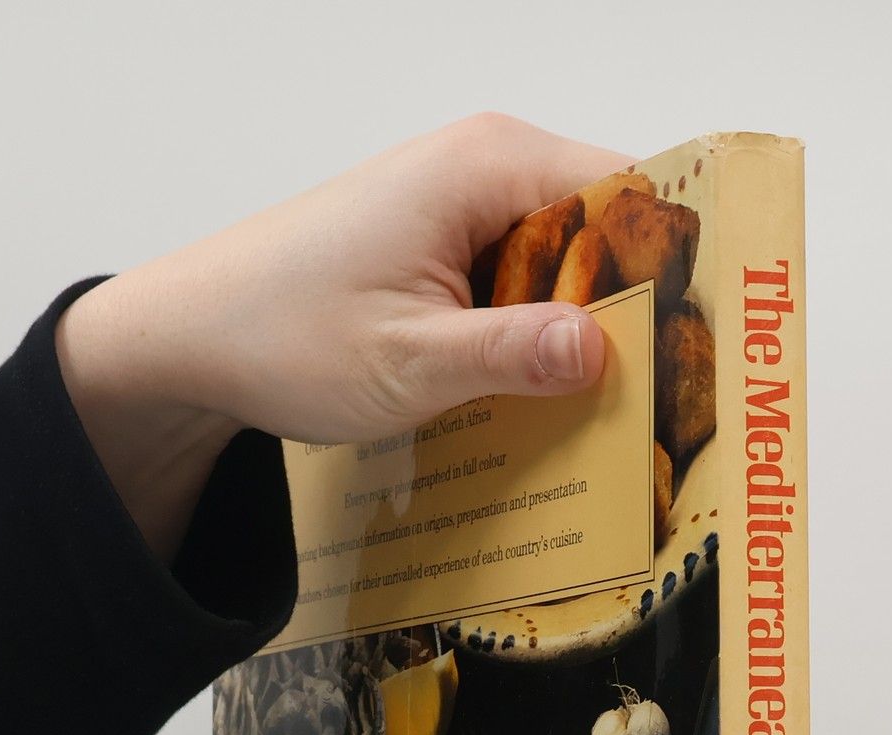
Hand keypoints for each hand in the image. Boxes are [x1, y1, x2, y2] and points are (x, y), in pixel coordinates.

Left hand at [55, 114, 631, 556]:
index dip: (672, 264)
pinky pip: (519, 284)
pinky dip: (535, 337)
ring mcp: (461, 205)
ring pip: (563, 263)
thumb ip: (513, 355)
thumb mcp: (410, 362)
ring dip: (581, 334)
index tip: (703, 342)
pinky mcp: (441, 246)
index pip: (627, 192)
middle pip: (603, 229)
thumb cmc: (281, 332)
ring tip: (615, 413)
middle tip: (669, 399)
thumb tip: (606, 351)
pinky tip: (544, 401)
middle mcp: (483, 166)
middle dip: (632, 309)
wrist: (189, 336)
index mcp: (487, 165)